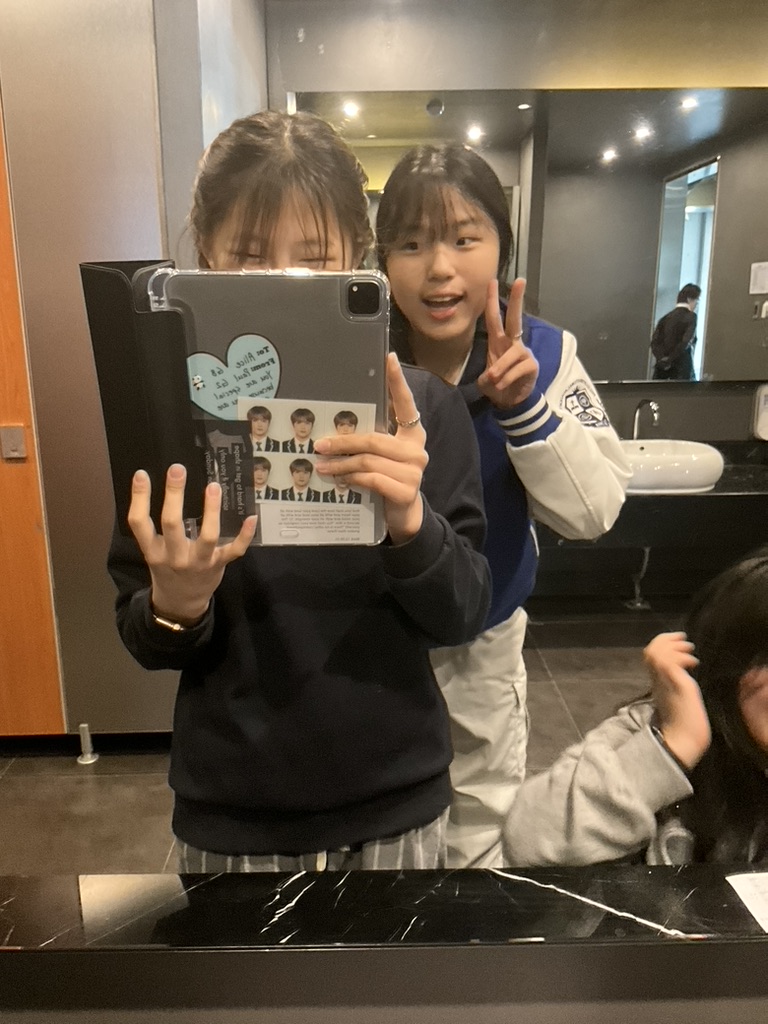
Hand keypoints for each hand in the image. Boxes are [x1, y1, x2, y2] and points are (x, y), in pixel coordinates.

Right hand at [128, 464, 256, 624]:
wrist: (180, 603)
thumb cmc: (167, 569)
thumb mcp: (154, 552)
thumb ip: (155, 528)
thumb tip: (166, 489)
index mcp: (153, 550)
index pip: (139, 522)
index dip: (139, 498)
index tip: (142, 474)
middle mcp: (174, 556)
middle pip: (172, 523)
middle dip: (174, 495)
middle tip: (178, 469)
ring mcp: (199, 561)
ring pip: (207, 535)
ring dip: (211, 510)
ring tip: (213, 486)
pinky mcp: (219, 565)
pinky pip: (235, 550)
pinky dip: (245, 535)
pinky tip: (252, 517)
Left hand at [313, 353, 426, 544]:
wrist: (404, 516)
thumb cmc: (388, 480)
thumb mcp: (381, 457)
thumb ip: (370, 441)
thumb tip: (335, 430)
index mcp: (412, 434)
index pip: (405, 404)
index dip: (397, 382)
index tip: (388, 358)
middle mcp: (417, 449)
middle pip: (373, 439)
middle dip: (343, 442)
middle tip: (319, 444)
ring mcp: (414, 471)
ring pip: (368, 460)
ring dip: (340, 464)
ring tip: (322, 466)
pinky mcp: (406, 490)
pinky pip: (371, 479)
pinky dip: (352, 480)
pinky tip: (340, 481)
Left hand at [477, 278, 539, 408]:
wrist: (511, 402)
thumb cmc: (497, 384)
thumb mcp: (485, 378)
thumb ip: (487, 374)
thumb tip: (493, 375)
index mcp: (499, 341)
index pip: (494, 318)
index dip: (492, 301)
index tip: (492, 282)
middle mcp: (512, 343)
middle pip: (515, 319)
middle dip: (516, 300)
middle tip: (520, 281)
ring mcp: (523, 353)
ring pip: (511, 354)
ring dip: (499, 368)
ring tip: (493, 380)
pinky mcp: (531, 365)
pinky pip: (517, 370)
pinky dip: (506, 379)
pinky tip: (503, 386)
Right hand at [644, 631, 709, 770]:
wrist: (683, 740)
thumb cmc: (682, 723)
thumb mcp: (675, 697)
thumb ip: (673, 684)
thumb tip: (682, 674)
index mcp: (656, 681)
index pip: (650, 654)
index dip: (661, 642)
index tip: (678, 639)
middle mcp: (657, 679)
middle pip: (651, 650)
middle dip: (667, 639)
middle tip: (684, 639)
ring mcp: (665, 682)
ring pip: (658, 652)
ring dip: (676, 646)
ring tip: (690, 651)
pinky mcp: (676, 685)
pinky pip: (671, 662)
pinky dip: (683, 657)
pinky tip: (693, 663)